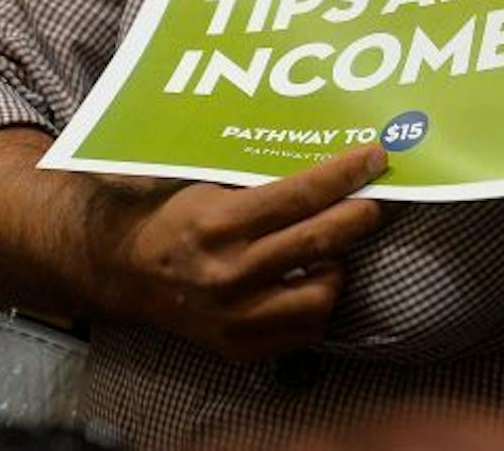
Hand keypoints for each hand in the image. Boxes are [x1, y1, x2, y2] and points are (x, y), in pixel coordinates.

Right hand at [93, 142, 387, 359]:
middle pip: (318, 241)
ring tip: (333, 251)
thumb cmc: (172, 217)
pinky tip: (312, 283)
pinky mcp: (241, 347)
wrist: (126, 272)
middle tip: (377, 198)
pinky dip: (317, 306)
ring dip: (337, 268)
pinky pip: (304, 332)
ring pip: (320, 296)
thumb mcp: (205, 184)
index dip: (344, 174)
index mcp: (219, 223)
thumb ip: (258, 180)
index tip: (374, 157)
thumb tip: (323, 158)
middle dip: (360, 214)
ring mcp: (237, 317)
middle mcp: (230, 273)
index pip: (300, 195)